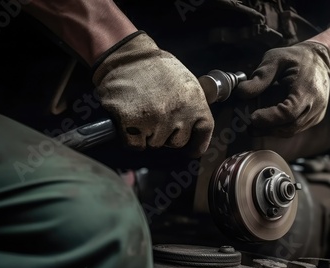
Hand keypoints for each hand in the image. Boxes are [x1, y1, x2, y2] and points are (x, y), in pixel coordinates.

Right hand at [93, 32, 213, 156]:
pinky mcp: (133, 124)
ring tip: (141, 110)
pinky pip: (135, 145)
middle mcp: (178, 114)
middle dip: (166, 134)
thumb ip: (192, 105)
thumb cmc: (154, 68)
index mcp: (195, 102)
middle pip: (176, 142)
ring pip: (154, 144)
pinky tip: (129, 118)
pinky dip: (130, 137)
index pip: (203, 132)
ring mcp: (156, 120)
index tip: (191, 150)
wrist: (126, 56)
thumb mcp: (185, 82)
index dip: (197, 143)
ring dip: (147, 134)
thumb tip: (194, 127)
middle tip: (155, 114)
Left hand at [235, 41, 329, 136]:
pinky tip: (267, 121)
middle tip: (248, 126)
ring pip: (292, 130)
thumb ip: (260, 76)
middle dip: (267, 129)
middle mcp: (316, 105)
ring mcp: (316, 114)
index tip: (252, 118)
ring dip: (271, 131)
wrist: (320, 60)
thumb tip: (241, 92)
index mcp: (307, 89)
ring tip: (254, 124)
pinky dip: (279, 127)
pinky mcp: (314, 118)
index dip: (269, 118)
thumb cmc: (296, 58)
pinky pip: (295, 128)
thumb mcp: (276, 58)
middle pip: (290, 127)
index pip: (288, 112)